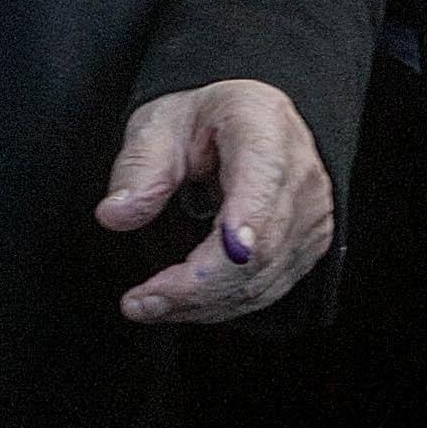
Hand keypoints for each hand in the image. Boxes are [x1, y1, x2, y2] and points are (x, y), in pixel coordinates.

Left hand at [96, 79, 332, 324]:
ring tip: (149, 305)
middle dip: (195, 287)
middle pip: (258, 249)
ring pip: (261, 279)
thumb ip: (139, 167)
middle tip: (139, 302)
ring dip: (202, 304)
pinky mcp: (309, 243)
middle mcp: (300, 172)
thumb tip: (115, 214)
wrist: (243, 125)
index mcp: (263, 126)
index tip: (197, 268)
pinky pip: (267, 288)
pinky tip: (182, 303)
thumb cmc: (201, 122)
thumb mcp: (159, 125)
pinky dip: (220, 304)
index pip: (261, 183)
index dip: (237, 231)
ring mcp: (311, 213)